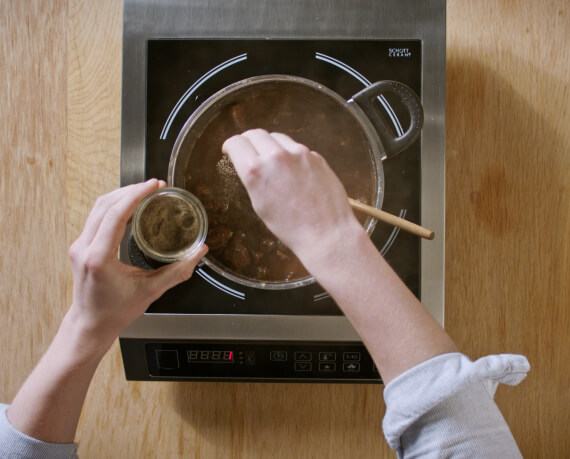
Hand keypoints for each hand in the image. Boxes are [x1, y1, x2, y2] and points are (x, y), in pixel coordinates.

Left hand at [67, 179, 207, 352]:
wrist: (90, 324)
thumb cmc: (115, 312)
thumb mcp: (150, 291)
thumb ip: (178, 271)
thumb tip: (199, 253)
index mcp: (98, 258)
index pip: (114, 214)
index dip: (135, 195)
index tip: (153, 185)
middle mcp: (84, 248)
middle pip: (104, 204)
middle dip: (131, 190)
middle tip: (154, 185)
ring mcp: (79, 245)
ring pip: (97, 207)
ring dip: (121, 195)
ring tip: (144, 190)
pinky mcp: (80, 246)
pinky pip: (95, 216)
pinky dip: (113, 205)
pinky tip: (129, 204)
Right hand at [222, 129, 361, 261]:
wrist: (325, 233)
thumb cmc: (290, 227)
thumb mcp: (260, 205)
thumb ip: (253, 180)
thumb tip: (251, 166)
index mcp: (256, 171)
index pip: (236, 143)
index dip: (230, 146)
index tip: (230, 149)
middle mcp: (276, 156)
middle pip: (255, 134)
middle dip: (248, 141)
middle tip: (248, 150)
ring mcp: (299, 154)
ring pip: (277, 138)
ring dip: (270, 145)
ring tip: (271, 160)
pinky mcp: (315, 156)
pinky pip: (297, 148)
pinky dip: (291, 155)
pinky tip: (294, 171)